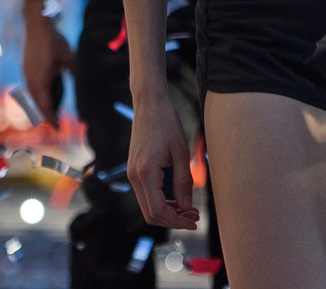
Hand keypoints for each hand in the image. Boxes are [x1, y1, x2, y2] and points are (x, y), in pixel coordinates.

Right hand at [21, 0, 73, 129]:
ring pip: (34, 95)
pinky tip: (48, 91)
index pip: (45, 105)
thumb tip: (85, 84)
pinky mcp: (26, 68)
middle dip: (46, 113)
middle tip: (56, 123)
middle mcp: (31, 80)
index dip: (51, 118)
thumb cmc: (53, 41)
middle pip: (38, 103)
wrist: (37, 25)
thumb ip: (75, 72)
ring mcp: (27, 74)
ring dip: (43, 103)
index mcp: (40, 80)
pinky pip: (33, 86)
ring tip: (53, 110)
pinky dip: (40, 93)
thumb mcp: (68, 58)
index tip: (57, 128)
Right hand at [125, 91, 198, 229]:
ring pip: (147, 206)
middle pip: (150, 214)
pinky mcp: (134, 170)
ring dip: (168, 212)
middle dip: (173, 220)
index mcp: (146, 173)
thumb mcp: (181, 152)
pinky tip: (177, 199)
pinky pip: (146, 195)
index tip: (194, 221)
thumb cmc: (167, 123)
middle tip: (194, 216)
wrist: (149, 104)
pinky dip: (161, 202)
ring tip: (189, 209)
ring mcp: (131, 174)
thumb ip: (184, 182)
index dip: (177, 221)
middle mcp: (134, 176)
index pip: (158, 211)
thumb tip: (186, 207)